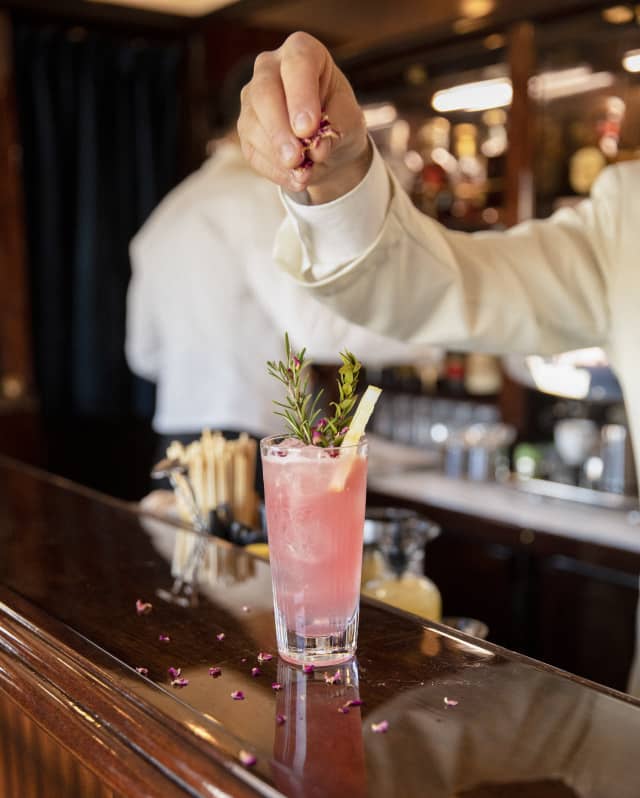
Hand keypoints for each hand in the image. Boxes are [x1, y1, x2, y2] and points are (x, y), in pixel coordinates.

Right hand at [237, 32, 369, 203]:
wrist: (328, 143)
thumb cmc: (339, 119)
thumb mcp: (348, 121)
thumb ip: (335, 130)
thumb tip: (317, 150)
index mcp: (302, 52)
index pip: (297, 63)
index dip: (301, 96)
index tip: (308, 128)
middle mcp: (270, 68)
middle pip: (265, 93)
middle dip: (280, 130)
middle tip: (296, 158)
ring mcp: (252, 98)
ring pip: (254, 125)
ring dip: (277, 155)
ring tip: (303, 175)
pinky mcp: (246, 129)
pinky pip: (252, 150)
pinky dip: (274, 170)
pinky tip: (295, 179)